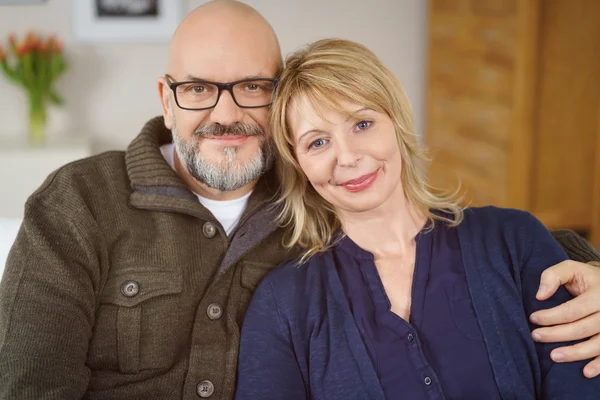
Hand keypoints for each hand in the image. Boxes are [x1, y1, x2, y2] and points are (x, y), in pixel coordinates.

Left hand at [529, 260, 599, 377]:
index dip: (551, 316)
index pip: (572, 310)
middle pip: (581, 328)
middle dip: (556, 334)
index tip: (533, 319)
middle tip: (535, 336)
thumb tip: (540, 296)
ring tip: (554, 356)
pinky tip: (585, 372)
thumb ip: (553, 276)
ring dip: (575, 353)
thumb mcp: (570, 268)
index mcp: (598, 294)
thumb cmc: (585, 278)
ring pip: (596, 344)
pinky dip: (599, 365)